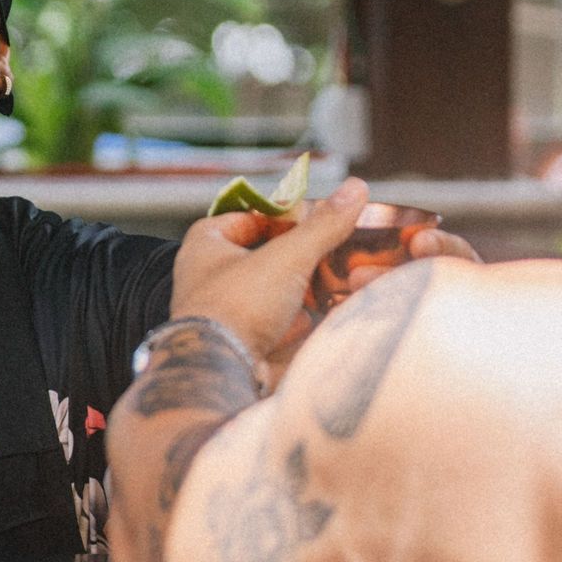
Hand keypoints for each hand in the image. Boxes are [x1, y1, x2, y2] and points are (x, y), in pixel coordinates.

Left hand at [169, 179, 371, 370]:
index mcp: (205, 246)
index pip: (245, 217)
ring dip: (302, 288)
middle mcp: (210, 277)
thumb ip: (322, 226)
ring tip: (337, 280)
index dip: (280, 216)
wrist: (222, 373)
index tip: (312, 220)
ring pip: (272, 291)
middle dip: (298, 255)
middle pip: (263, 255)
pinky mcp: (242, 343)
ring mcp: (226, 313)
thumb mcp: (287, 256)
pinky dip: (298, 320)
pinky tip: (320, 317)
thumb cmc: (240, 304)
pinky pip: (275, 323)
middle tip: (331, 249)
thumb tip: (355, 188)